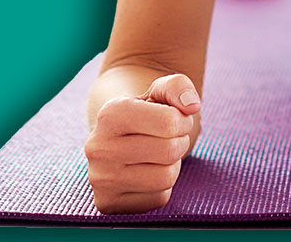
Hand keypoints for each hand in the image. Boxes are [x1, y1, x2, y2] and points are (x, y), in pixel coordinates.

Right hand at [84, 73, 200, 213]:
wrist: (119, 138)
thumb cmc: (146, 112)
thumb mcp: (160, 91)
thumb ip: (178, 86)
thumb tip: (192, 105)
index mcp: (110, 114)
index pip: (169, 122)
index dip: (182, 120)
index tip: (175, 118)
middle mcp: (98, 148)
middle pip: (169, 151)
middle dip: (179, 142)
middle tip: (168, 138)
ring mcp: (100, 180)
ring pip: (166, 178)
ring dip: (172, 165)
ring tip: (158, 155)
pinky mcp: (108, 204)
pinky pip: (158, 199)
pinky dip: (161, 187)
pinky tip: (146, 172)